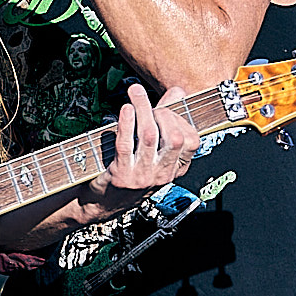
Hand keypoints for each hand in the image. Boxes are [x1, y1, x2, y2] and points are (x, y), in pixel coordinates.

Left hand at [85, 84, 201, 209]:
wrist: (103, 204)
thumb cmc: (130, 172)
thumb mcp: (153, 152)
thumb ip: (165, 121)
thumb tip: (178, 92)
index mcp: (174, 169)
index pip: (192, 142)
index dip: (182, 120)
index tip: (167, 108)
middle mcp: (162, 174)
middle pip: (173, 137)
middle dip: (163, 113)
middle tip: (149, 102)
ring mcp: (142, 176)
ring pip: (149, 136)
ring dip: (142, 108)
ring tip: (135, 92)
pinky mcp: (121, 175)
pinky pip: (126, 145)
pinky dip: (126, 123)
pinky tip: (125, 109)